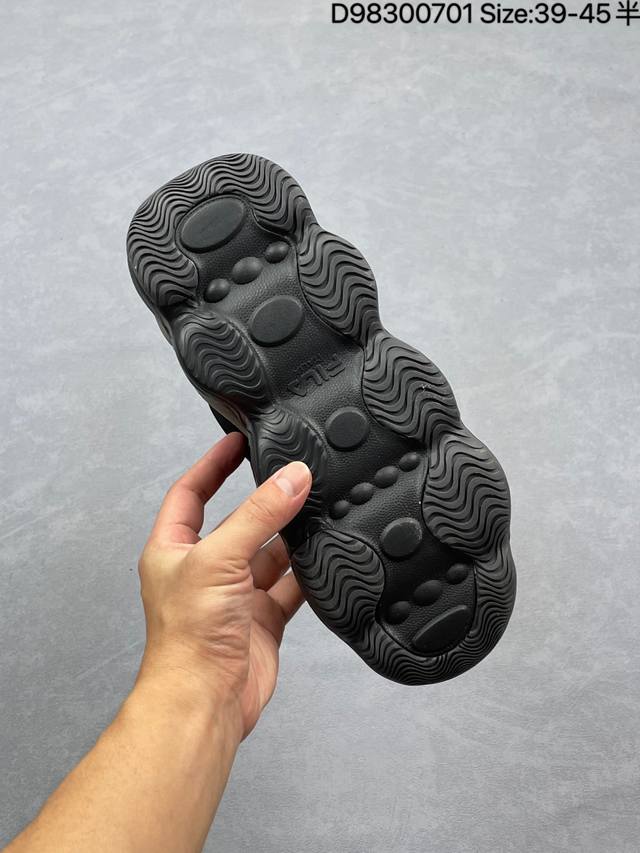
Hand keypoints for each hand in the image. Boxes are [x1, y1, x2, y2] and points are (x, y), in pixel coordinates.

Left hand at [136, 432, 311, 738]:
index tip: (239, 440)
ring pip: (270, 552)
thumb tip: (292, 478)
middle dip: (266, 500)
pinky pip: (290, 585)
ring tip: (320, 506)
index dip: (213, 464)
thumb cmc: (188, 637)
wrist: (205, 702)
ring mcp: (235, 594)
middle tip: (296, 471)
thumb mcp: (219, 559)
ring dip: (292, 535)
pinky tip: (328, 554)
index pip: (191, 492)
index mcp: (174, 550)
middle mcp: (204, 569)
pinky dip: (309, 572)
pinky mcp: (263, 617)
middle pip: (239, 521)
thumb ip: (259, 517)